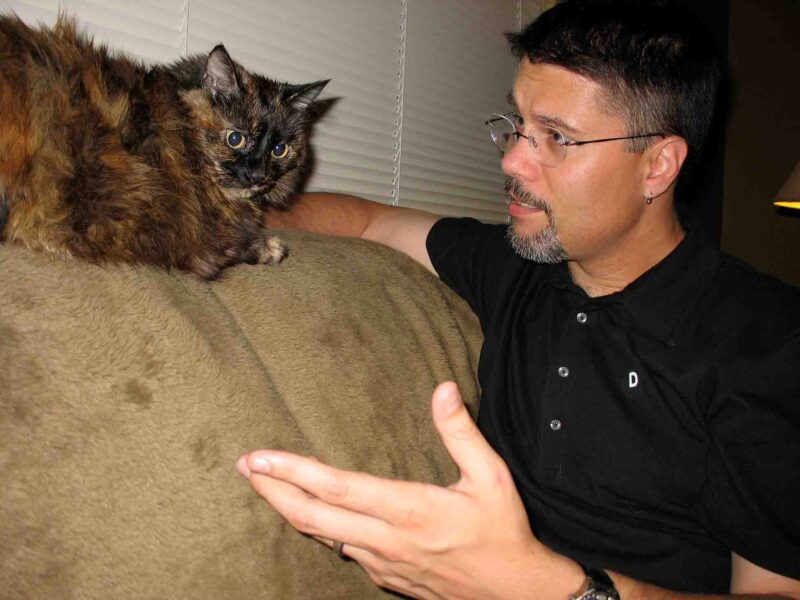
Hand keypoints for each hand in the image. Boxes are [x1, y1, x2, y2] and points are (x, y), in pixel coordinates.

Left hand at [237, 382, 582, 598]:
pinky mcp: (386, 578)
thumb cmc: (503, 531)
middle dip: (273, 491)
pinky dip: (319, 530)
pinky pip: (342, 552)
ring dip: (290, 510)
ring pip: (322, 538)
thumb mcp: (491, 476)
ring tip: (266, 486)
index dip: (293, 472)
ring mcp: (382, 565)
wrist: (515, 593)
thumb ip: (461, 432)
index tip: (260, 457)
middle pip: (313, 518)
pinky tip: (314, 516)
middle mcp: (387, 541)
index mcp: (409, 511)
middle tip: (245, 467)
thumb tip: (443, 388)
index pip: (338, 489)